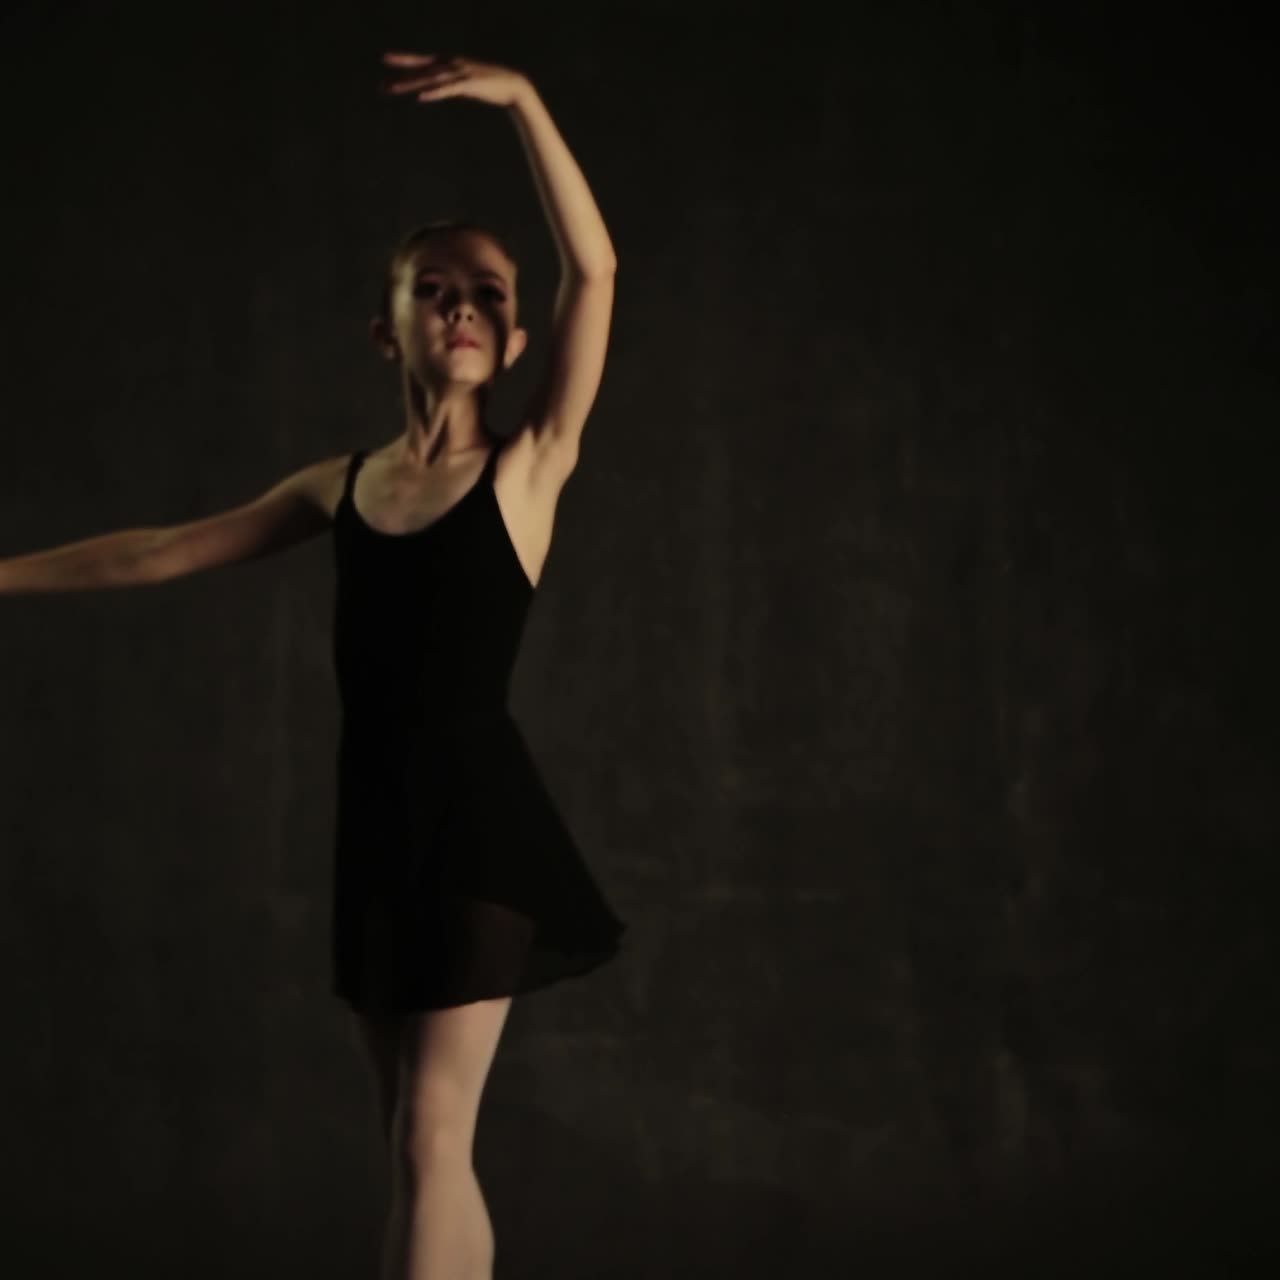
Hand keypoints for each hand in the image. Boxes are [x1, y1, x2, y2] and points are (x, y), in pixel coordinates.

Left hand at [381, 52, 528, 108]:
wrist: (514, 86)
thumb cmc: (489, 86)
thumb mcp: (465, 82)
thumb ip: (451, 83)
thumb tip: (441, 87)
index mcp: (450, 63)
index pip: (422, 62)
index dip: (403, 60)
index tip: (384, 60)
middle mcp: (451, 65)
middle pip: (421, 71)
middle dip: (400, 76)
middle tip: (381, 84)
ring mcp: (459, 74)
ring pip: (430, 80)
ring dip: (411, 85)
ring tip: (394, 90)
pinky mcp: (468, 85)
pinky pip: (447, 90)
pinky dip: (435, 92)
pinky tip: (422, 97)